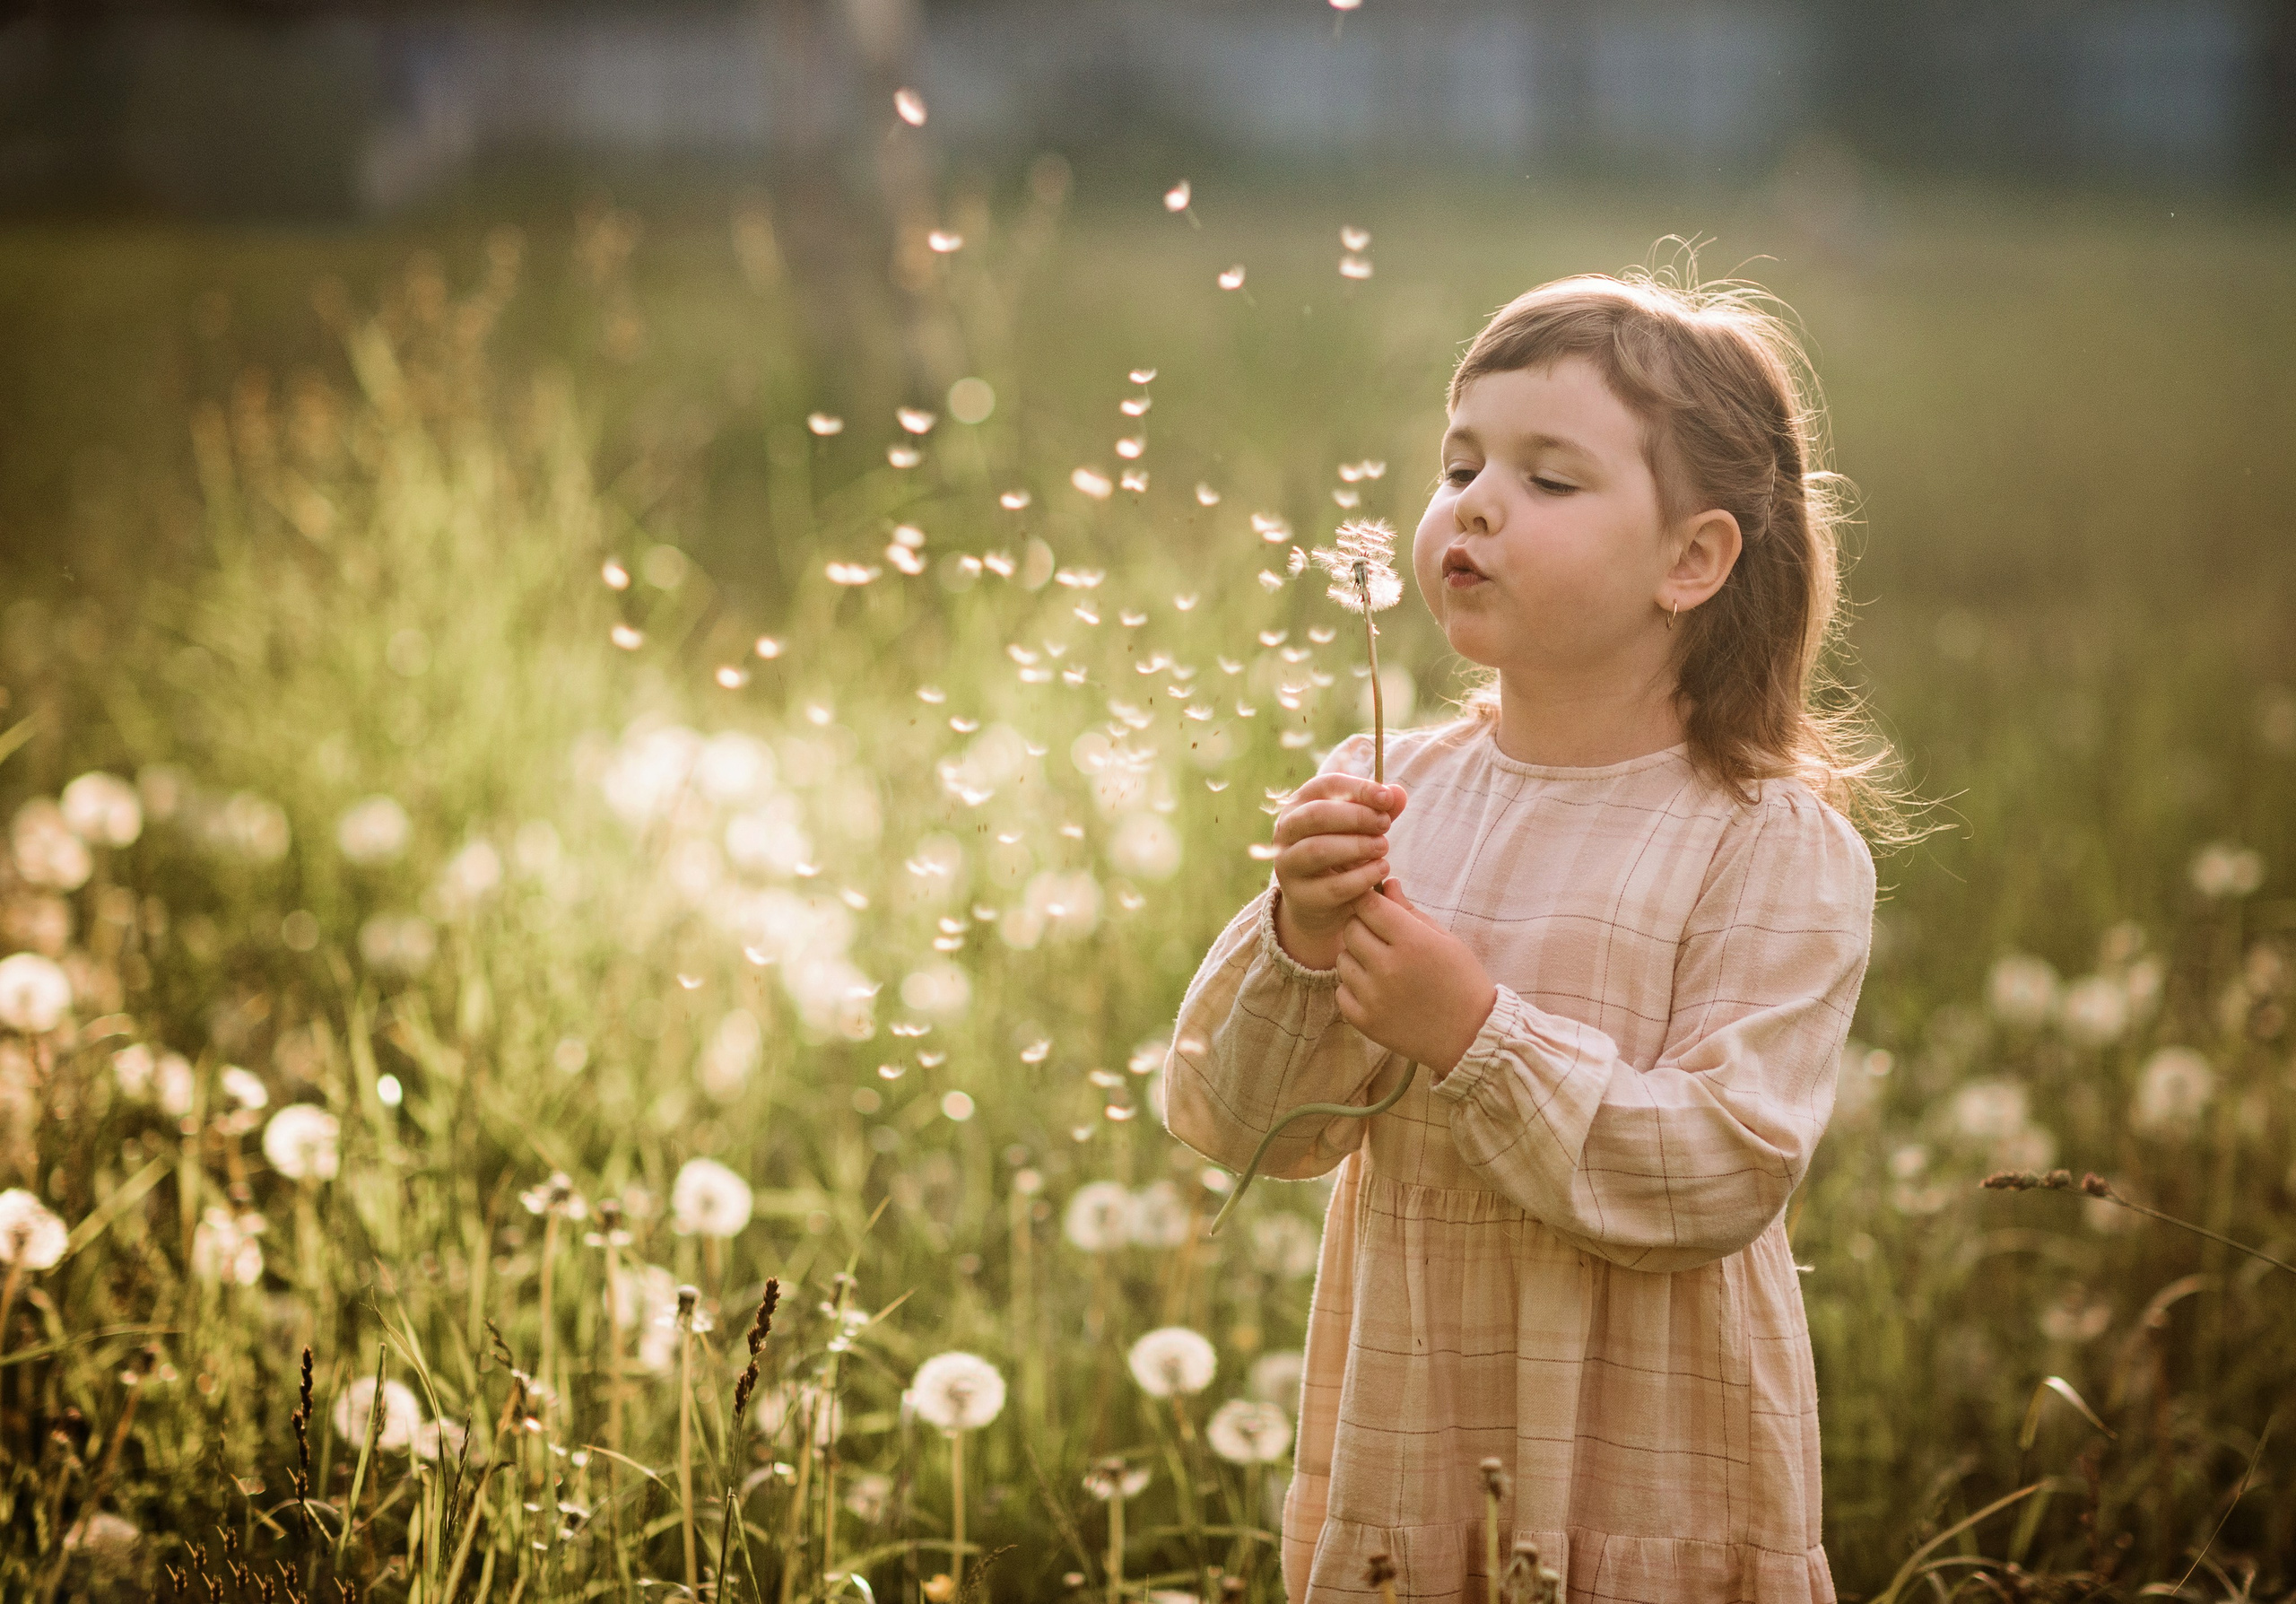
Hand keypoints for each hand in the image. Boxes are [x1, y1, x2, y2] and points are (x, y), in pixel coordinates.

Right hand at [1271, 774, 1405, 969]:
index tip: (1386, 798)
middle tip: (1385, 824)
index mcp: (1300, 804)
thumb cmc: (1341, 853)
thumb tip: (1398, 794)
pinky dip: (1361, 877)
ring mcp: (1287, 864)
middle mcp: (1286, 831)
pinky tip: (1380, 869)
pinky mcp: (1298, 896)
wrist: (1319, 901)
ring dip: (1357, 846)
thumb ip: (1378, 810)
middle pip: (1316, 814)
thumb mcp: (1360, 828)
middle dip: (1357, 817)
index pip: (1326, 785)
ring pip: (1318, 850)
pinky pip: (1332, 886)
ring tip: (1383, 847)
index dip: (1358, 788)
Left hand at [1336, 878, 1496, 1077]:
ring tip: (1382, 967)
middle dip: (1362, 927)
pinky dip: (1354, 988)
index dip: (1369, 901)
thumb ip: (1410, 911)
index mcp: (1412, 942)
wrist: (1470, 1036)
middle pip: (1351, 929)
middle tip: (1381, 938)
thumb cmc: (1462, 982)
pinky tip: (1377, 990)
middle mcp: (1388, 967)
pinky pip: (1341, 991)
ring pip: (1343, 959)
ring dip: (1357, 958)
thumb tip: (1387, 884)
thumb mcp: (1445, 940)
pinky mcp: (1365, 1021)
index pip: (1368, 905)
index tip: (1374, 905)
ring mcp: (1373, 996)